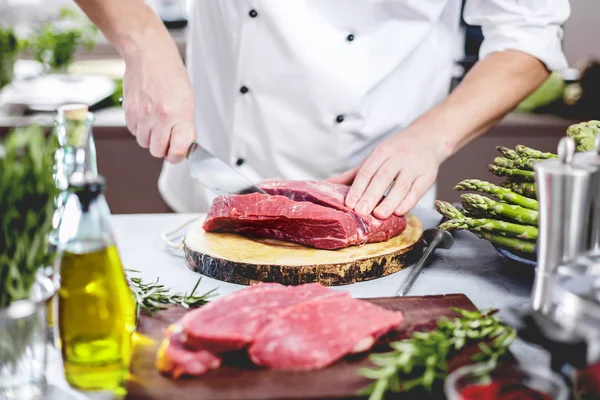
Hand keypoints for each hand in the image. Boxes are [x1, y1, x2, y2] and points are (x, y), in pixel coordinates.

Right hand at [121, 35, 195, 162]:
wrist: (149, 55)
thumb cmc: (171, 74)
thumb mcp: (187, 100)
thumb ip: (186, 124)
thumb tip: (186, 143)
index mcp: (180, 115)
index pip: (178, 151)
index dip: (177, 156)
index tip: (178, 152)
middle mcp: (161, 117)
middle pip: (157, 151)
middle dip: (163, 148)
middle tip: (167, 137)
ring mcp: (143, 115)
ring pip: (144, 143)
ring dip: (150, 138)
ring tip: (156, 123)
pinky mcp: (129, 111)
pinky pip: (133, 131)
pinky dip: (140, 128)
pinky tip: (146, 115)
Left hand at [328, 130, 449, 218]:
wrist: (428, 138)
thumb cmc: (397, 151)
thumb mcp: (375, 157)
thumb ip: (353, 174)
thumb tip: (327, 185)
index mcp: (382, 152)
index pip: (367, 171)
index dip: (357, 188)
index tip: (349, 203)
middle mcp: (398, 158)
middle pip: (383, 178)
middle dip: (371, 195)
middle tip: (360, 212)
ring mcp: (414, 167)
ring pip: (401, 185)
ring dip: (390, 201)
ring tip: (378, 215)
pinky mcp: (428, 176)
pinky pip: (417, 190)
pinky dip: (408, 202)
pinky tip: (399, 211)